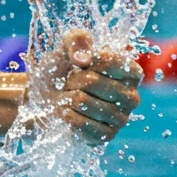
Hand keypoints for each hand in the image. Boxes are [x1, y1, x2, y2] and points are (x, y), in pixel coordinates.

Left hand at [30, 30, 142, 144]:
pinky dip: (66, 115)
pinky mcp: (106, 137)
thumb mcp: (66, 46)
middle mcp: (132, 97)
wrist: (44, 96)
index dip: (90, 59)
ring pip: (83, 102)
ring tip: (69, 96)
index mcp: (130, 72)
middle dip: (72, 79)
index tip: (80, 62)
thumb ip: (77, 39)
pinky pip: (80, 124)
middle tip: (71, 81)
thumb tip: (83, 59)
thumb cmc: (62, 69)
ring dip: (66, 97)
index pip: (114, 61)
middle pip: (93, 81)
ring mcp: (121, 119)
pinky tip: (67, 112)